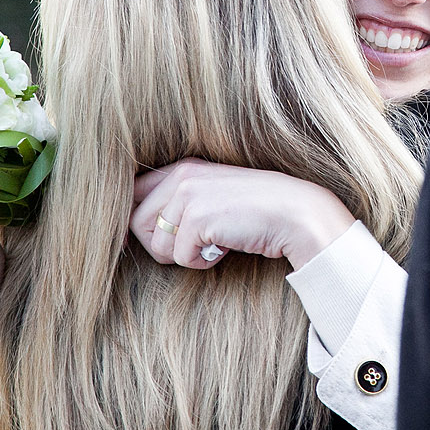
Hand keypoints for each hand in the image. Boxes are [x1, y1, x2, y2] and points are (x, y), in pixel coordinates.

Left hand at [130, 158, 355, 271]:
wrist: (295, 214)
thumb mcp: (213, 198)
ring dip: (185, 255)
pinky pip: (180, 257)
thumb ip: (179, 204)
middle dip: (162, 244)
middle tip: (195, 245)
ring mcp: (188, 194)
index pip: (133, 193)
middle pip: (137, 223)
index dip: (134, 223)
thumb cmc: (256, 213)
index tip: (148, 240)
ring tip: (214, 243)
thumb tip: (137, 229)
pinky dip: (202, 262)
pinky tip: (225, 247)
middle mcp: (181, 175)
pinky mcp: (197, 218)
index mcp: (183, 167)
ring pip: (157, 244)